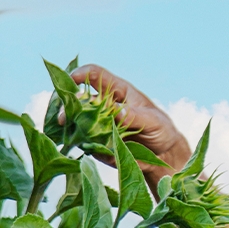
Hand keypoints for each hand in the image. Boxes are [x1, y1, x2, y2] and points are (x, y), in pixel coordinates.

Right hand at [69, 64, 189, 172]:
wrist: (165, 154)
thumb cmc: (161, 128)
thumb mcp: (153, 120)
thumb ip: (135, 115)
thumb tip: (116, 111)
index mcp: (118, 92)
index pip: (95, 75)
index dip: (82, 74)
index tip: (72, 79)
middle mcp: (105, 106)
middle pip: (79, 100)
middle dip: (68, 106)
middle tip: (64, 118)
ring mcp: (100, 125)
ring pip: (77, 122)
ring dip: (71, 128)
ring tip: (71, 135)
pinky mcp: (99, 143)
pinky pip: (87, 144)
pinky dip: (85, 146)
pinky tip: (90, 150)